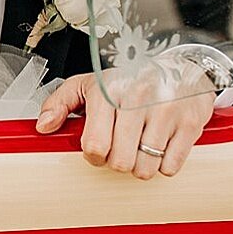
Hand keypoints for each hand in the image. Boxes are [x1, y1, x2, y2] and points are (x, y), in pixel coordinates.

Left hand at [35, 72, 212, 180]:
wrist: (181, 65)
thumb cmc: (130, 79)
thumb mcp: (89, 83)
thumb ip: (60, 102)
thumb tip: (43, 126)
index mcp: (109, 90)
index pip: (95, 145)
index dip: (94, 155)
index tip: (99, 148)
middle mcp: (138, 98)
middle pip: (121, 162)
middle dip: (118, 161)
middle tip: (122, 146)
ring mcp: (166, 111)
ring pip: (146, 169)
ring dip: (141, 165)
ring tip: (141, 145)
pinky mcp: (189, 123)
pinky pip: (171, 167)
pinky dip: (164, 164)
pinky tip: (161, 144)